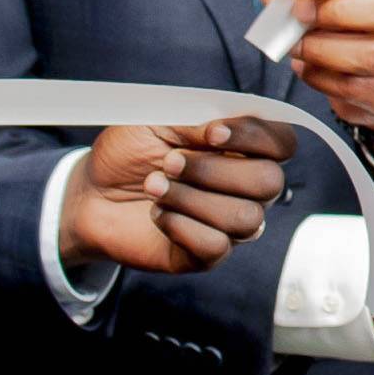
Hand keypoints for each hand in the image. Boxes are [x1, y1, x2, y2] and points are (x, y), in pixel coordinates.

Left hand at [60, 119, 292, 274]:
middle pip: (270, 183)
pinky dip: (182, 227)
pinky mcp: (206, 255)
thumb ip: (196, 120)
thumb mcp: (158, 121)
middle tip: (169, 162)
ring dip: (194, 199)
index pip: (282, 143)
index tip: (212, 133)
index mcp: (243, 148)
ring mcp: (228, 223)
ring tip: (155, 187)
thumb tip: (221, 129)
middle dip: (215, 171)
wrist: (92, 194)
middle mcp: (245, 187)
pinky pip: (217, 246)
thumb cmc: (130, 152)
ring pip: (246, 219)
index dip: (255, 137)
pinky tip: (158, 215)